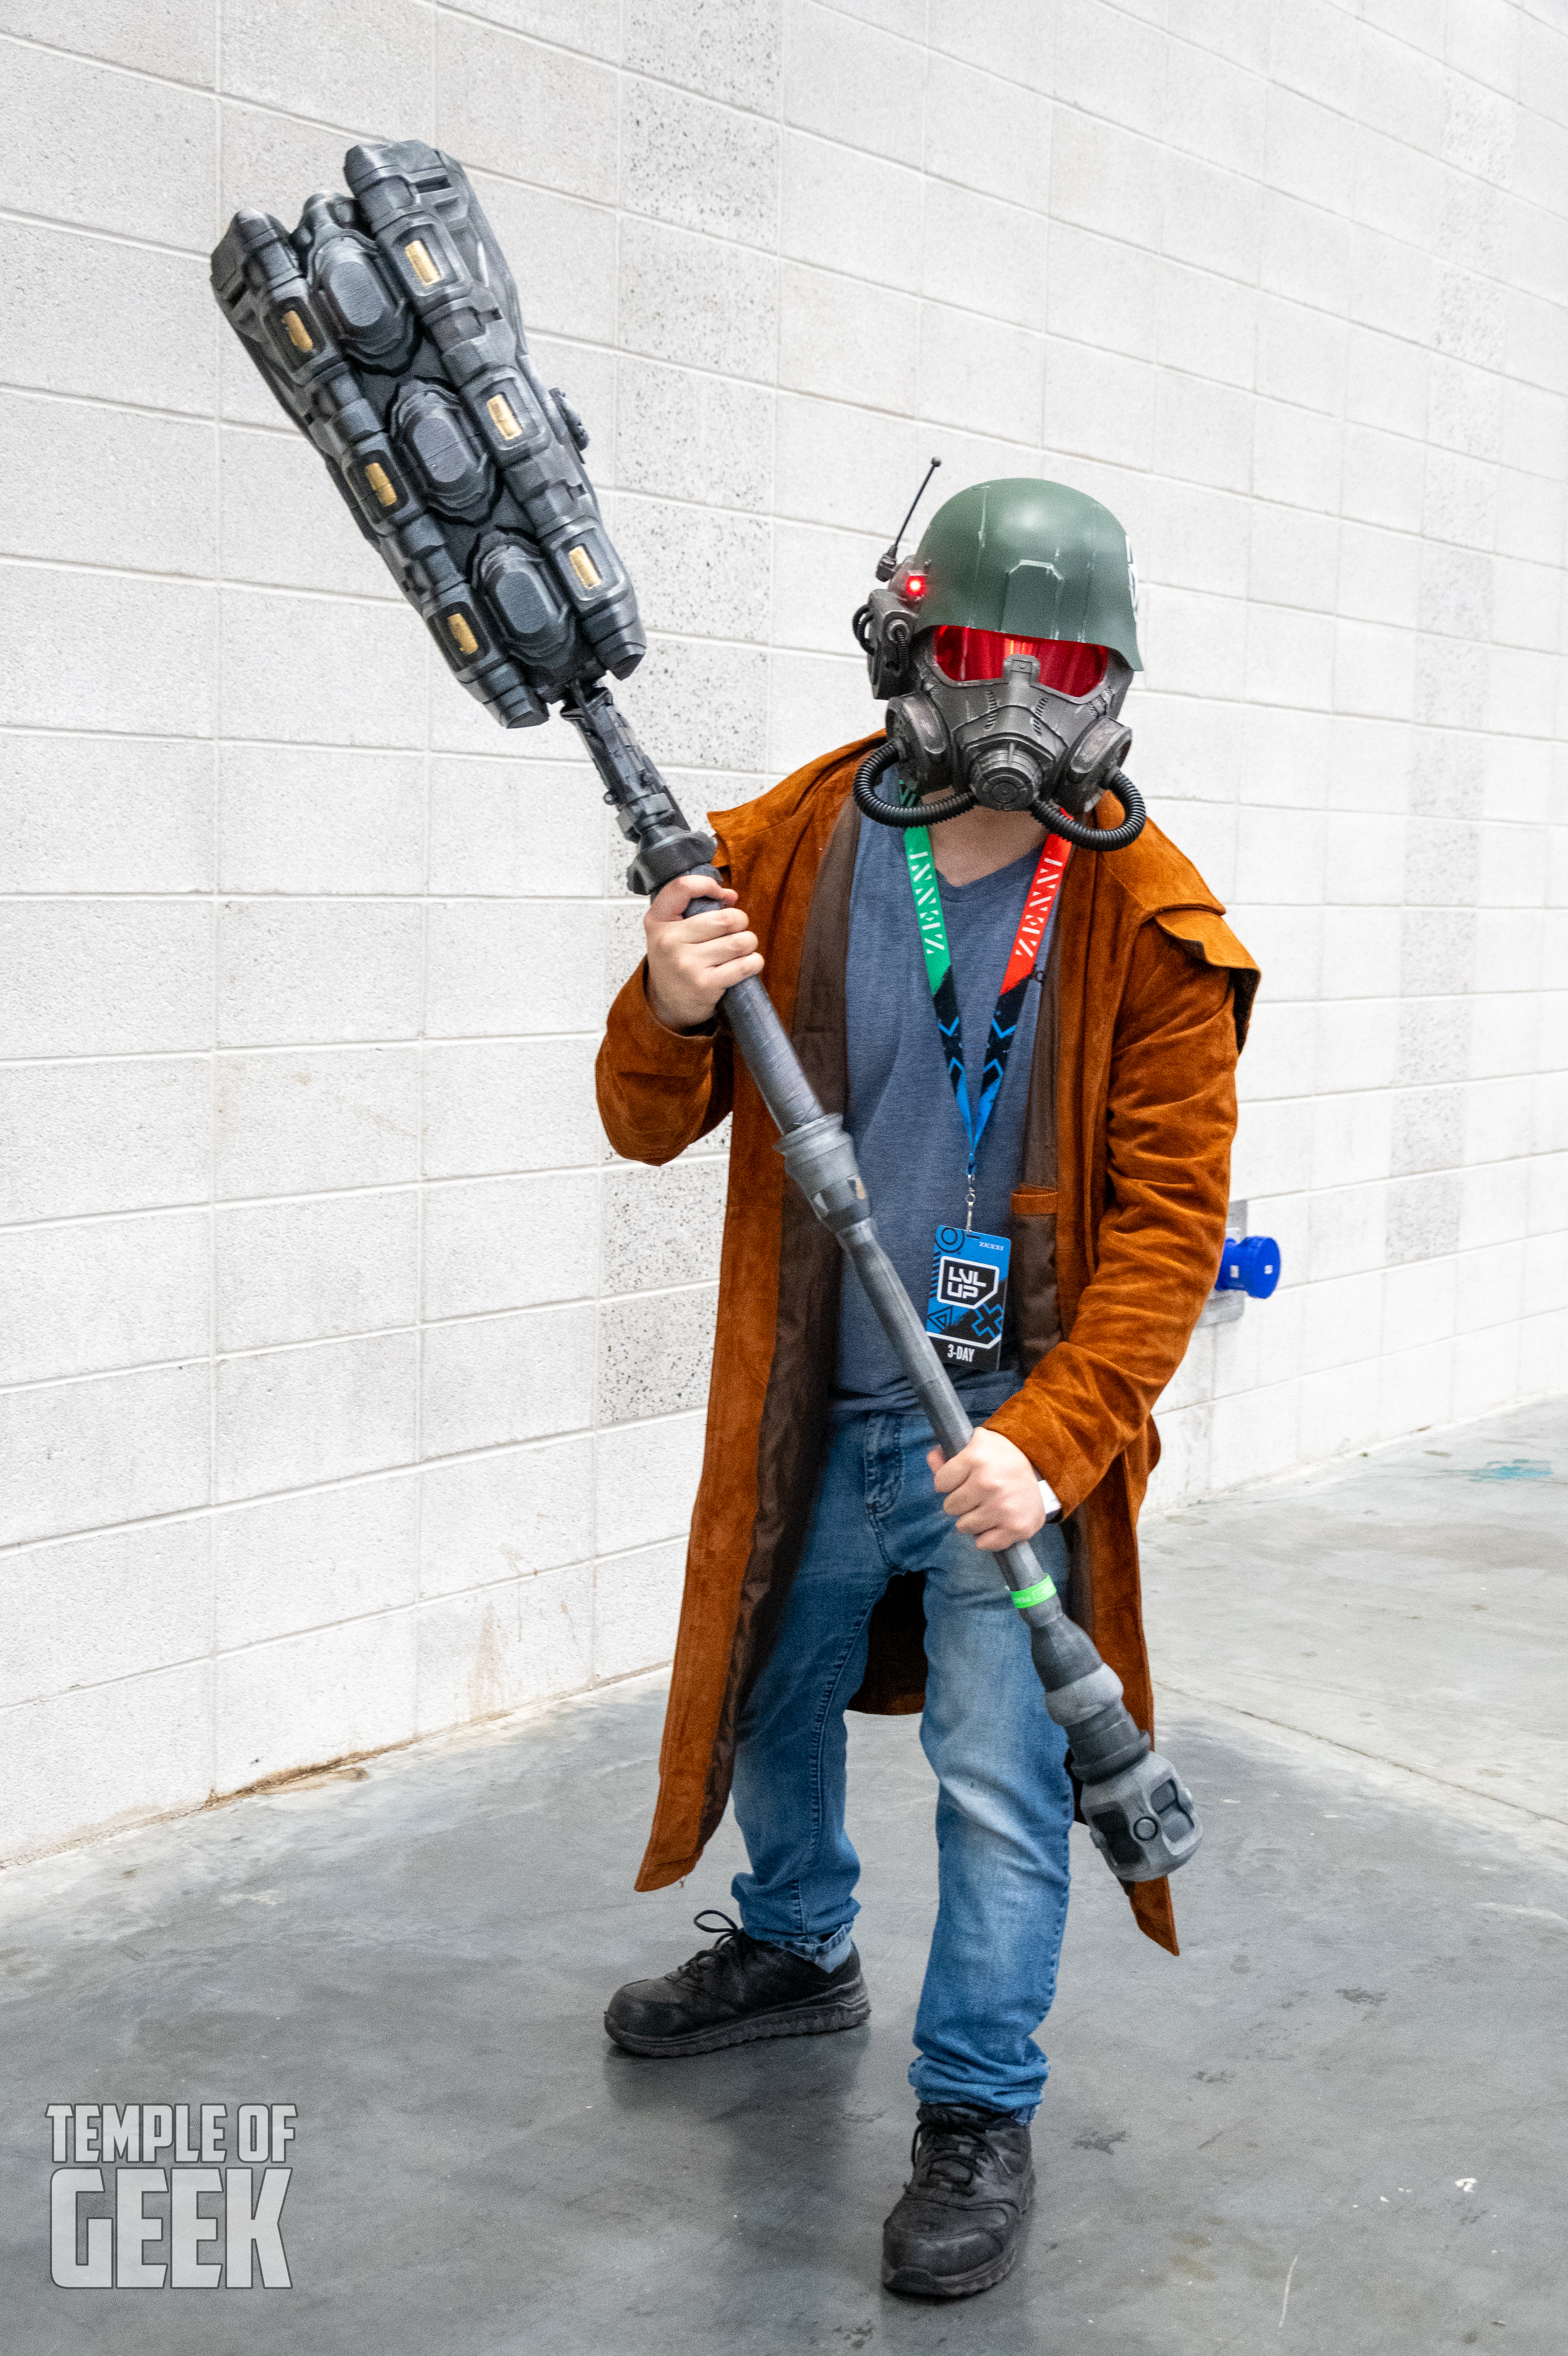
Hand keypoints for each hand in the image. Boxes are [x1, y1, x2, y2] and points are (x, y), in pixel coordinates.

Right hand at [644, 873, 763, 1030]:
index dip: (709, 885)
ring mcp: (687, 964)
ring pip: (739, 942)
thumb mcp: (670, 927)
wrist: (668, 1002)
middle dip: (740, 922)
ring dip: (749, 943)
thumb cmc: (676, 959)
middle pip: (725, 919)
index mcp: (658, 920)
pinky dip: (754, 962)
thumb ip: (693, 905)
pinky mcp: (705, 984)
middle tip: (735, 930)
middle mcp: (669, 941)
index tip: (722, 896)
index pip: (683, 887)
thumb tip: (731, 896)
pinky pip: (745, 965)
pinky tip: (746, 963)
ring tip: (741, 948)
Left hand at [928, 1429, 1051, 1553]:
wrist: (1042, 1467)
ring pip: (963, 1527)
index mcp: (976, 1458)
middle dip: (960, 1502)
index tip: (963, 1478)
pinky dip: (987, 1536)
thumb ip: (949, 1455)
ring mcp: (1004, 1507)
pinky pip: (983, 1543)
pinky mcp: (1016, 1528)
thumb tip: (932, 1459)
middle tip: (977, 1493)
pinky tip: (997, 1520)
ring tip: (987, 1506)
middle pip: (950, 1507)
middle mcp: (989, 1483)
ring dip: (972, 1520)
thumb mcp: (976, 1444)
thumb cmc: (1001, 1457)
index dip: (949, 1482)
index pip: (940, 1483)